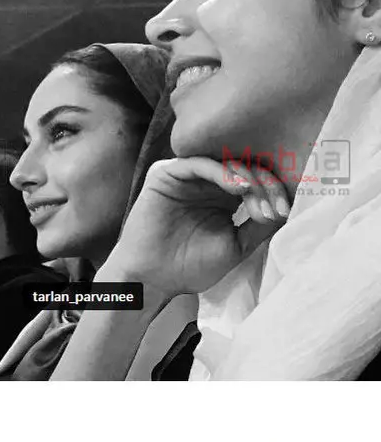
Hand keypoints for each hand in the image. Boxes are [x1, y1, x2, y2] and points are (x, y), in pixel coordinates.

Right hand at [106, 157, 290, 297]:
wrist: (154, 279)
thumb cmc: (191, 265)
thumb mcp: (237, 245)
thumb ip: (259, 225)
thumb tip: (288, 207)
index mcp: (224, 195)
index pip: (256, 180)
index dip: (274, 191)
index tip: (286, 212)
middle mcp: (207, 180)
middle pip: (244, 167)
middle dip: (265, 185)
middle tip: (275, 207)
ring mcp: (187, 175)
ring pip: (224, 161)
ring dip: (247, 178)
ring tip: (257, 199)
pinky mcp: (167, 173)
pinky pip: (199, 163)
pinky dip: (222, 172)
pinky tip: (238, 187)